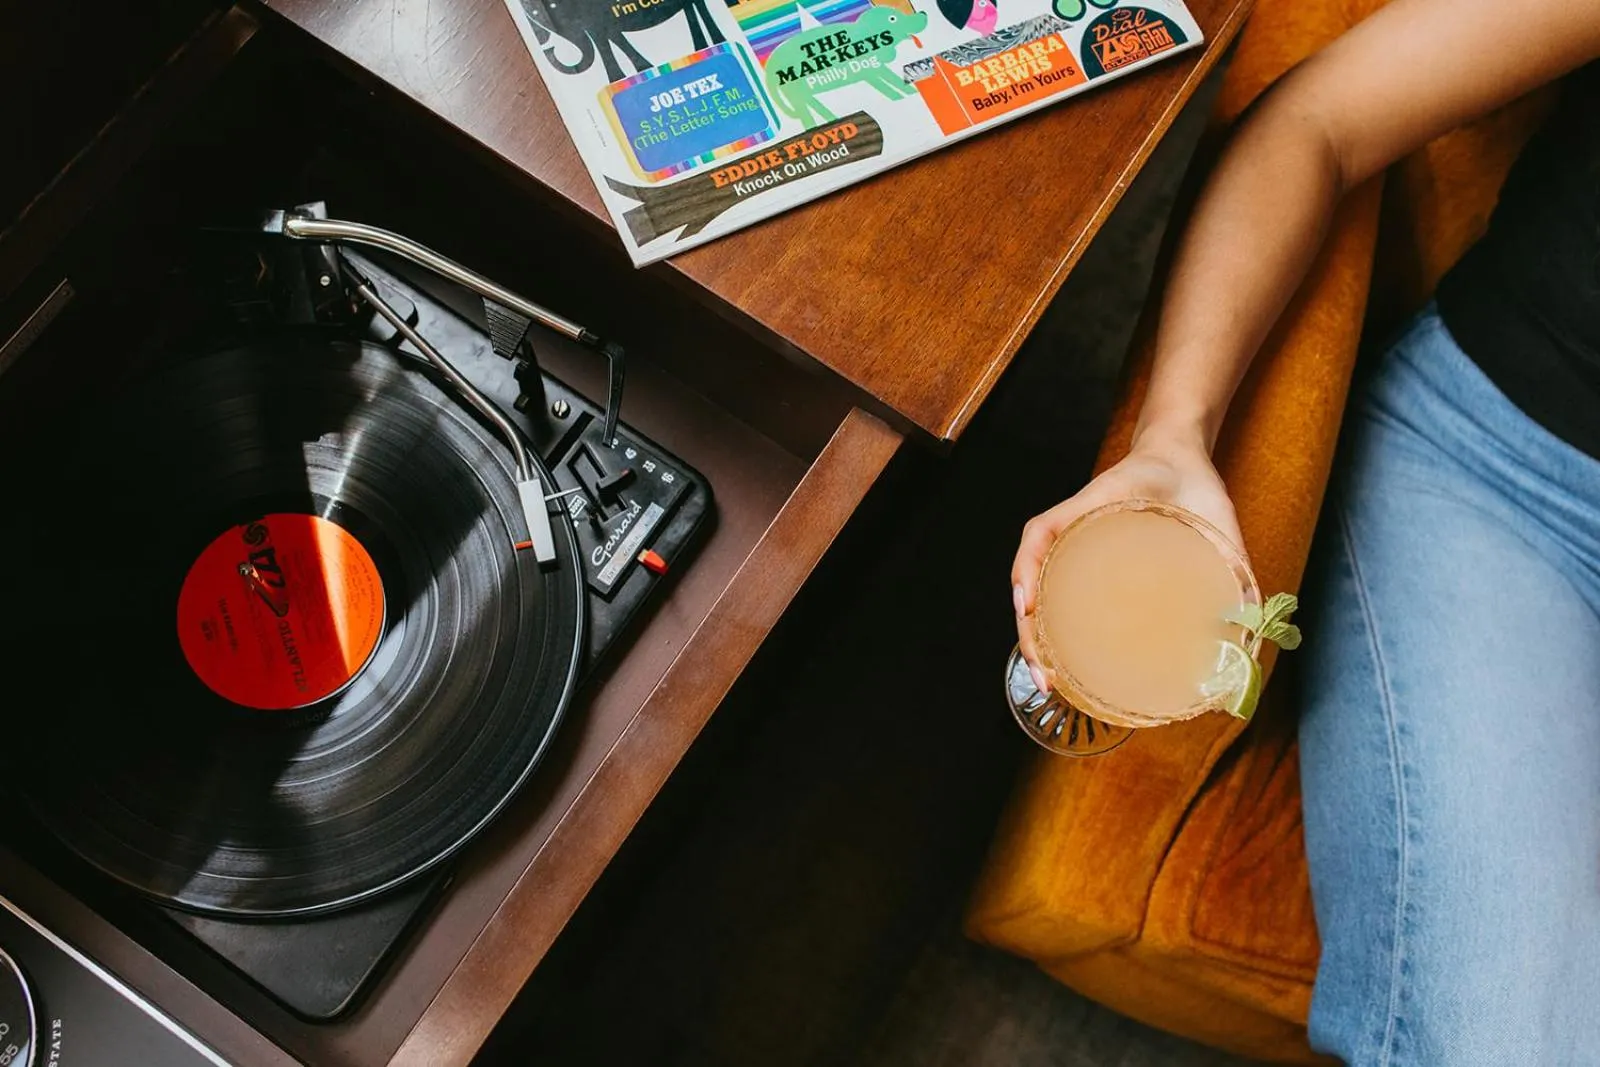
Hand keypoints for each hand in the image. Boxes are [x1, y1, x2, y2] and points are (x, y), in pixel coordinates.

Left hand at [1010, 428, 1243, 692]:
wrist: (1189, 453)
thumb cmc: (1196, 505)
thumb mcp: (1218, 557)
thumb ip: (1233, 598)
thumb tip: (1249, 649)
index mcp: (1104, 576)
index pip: (1069, 621)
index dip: (1061, 657)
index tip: (1062, 688)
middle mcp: (1081, 556)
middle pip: (1042, 608)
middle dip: (1039, 649)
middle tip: (1047, 682)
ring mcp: (1075, 531)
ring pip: (1031, 579)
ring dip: (1027, 619)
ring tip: (1036, 654)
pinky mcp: (1074, 507)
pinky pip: (1039, 537)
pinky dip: (1029, 566)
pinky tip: (1027, 596)